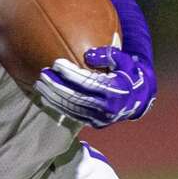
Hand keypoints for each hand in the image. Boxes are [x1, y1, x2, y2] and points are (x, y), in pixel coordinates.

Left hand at [34, 47, 156, 127]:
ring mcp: (100, 118)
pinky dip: (57, 105)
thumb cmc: (128, 74)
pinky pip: (72, 114)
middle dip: (57, 85)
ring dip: (53, 96)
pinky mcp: (94, 123)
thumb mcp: (125, 60)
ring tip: (40, 83)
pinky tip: (46, 95)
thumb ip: (109, 54)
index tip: (56, 63)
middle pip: (76, 96)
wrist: (138, 98)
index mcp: (116, 91)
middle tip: (43, 74)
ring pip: (71, 108)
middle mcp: (108, 108)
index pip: (88, 82)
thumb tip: (88, 55)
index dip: (71, 74)